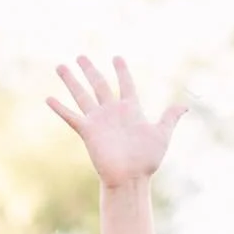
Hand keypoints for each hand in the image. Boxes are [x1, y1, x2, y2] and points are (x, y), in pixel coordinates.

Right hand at [47, 56, 185, 189]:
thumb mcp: (162, 134)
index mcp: (130, 109)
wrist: (130, 177)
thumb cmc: (147, 159)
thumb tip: (185, 106)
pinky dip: (60, 108)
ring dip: (71, 81)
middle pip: (98, 84)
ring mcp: (98, 121)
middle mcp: (112, 111)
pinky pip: (72, 117)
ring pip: (82, 95)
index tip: (116, 57)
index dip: (121, 70)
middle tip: (81, 56)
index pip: (125, 83)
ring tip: (61, 66)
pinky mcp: (88, 132)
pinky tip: (49, 98)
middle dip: (89, 69)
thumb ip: (169, 117)